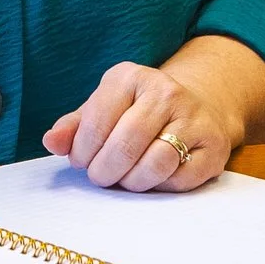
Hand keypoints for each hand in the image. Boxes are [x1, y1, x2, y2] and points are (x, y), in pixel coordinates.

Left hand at [42, 61, 233, 191]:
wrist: (197, 106)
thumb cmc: (137, 113)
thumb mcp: (104, 109)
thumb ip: (74, 126)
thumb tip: (51, 141)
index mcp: (130, 77)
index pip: (97, 120)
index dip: (82, 149)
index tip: (80, 161)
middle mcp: (165, 91)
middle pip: (125, 144)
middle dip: (104, 170)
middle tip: (100, 177)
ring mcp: (194, 118)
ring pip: (155, 163)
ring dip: (132, 182)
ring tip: (124, 179)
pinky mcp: (213, 146)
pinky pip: (180, 179)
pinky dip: (160, 186)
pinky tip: (152, 178)